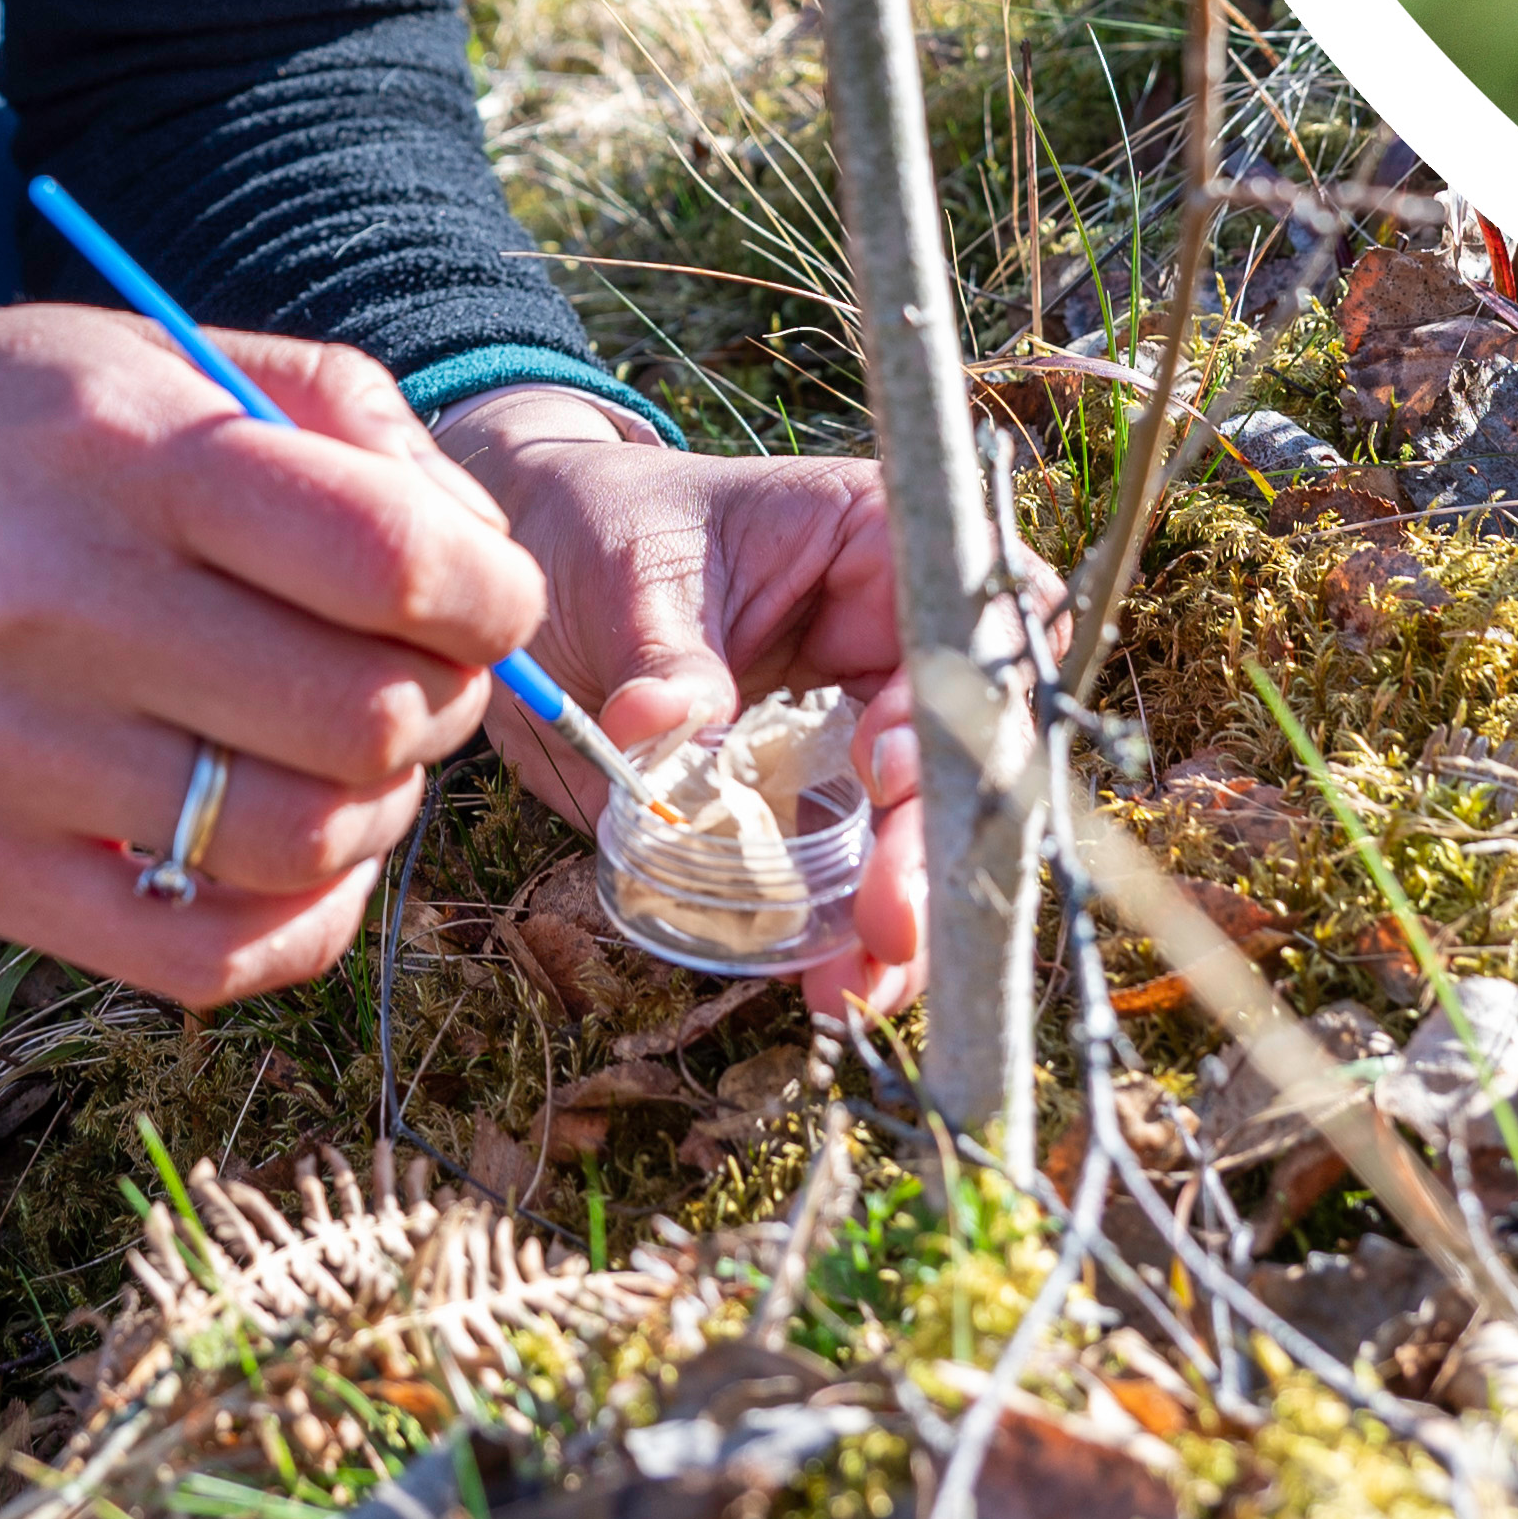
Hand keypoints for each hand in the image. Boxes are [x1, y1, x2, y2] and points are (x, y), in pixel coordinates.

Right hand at [0, 247, 542, 1005]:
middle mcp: (59, 601)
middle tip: (411, 679)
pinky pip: (201, 954)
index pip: (388, 559)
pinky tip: (294, 862)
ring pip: (301, 843)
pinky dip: (297, 923)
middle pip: (365, 717)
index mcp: (119, 451)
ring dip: (374, 811)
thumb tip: (477, 543)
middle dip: (438, 704)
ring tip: (342, 760)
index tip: (486, 595)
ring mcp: (4, 750)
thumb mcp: (121, 352)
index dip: (489, 593)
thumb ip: (317, 412)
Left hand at [432, 392, 928, 1014]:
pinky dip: (851, 931)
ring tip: (856, 988)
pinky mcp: (820, 795)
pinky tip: (834, 986)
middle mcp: (896, 641)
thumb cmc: (607, 529)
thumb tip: (656, 726)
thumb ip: (664, 654)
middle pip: (966, 750)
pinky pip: (857, 867)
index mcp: (877, 547)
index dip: (949, 703)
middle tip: (890, 928)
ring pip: (926, 828)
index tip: (883, 771)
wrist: (548, 561)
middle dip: (934, 844)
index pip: (970, 623)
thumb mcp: (632, 575)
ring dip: (904, 914)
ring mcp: (865, 723)